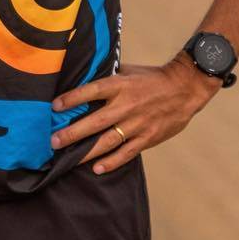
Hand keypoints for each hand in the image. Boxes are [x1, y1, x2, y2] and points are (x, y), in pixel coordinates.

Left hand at [49, 54, 221, 173]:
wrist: (185, 88)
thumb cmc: (151, 78)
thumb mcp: (128, 71)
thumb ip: (107, 78)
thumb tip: (82, 77)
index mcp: (120, 85)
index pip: (92, 91)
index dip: (72, 98)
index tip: (54, 106)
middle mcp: (127, 105)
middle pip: (95, 121)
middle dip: (73, 133)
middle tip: (53, 141)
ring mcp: (138, 124)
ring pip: (108, 141)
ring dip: (87, 151)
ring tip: (69, 159)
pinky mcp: (148, 138)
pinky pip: (127, 153)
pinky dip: (111, 162)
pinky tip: (96, 168)